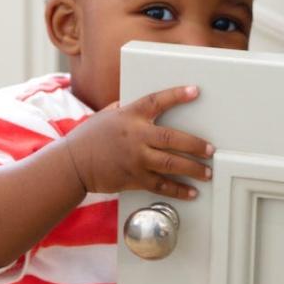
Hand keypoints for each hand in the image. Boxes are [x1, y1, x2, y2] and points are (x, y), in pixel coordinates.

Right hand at [62, 85, 212, 199]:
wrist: (73, 164)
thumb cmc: (90, 137)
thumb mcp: (109, 115)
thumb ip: (129, 110)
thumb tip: (148, 105)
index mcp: (129, 115)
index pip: (156, 101)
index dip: (176, 95)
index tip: (194, 91)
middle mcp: (135, 136)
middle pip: (172, 139)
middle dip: (195, 144)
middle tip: (210, 149)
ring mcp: (135, 159)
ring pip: (170, 164)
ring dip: (192, 169)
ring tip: (207, 172)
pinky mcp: (133, 178)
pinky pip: (160, 185)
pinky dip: (178, 190)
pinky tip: (191, 192)